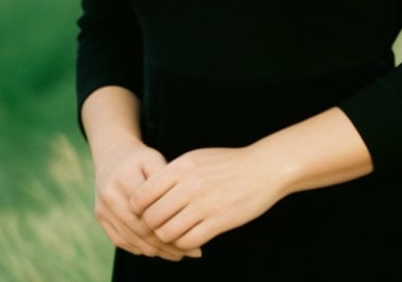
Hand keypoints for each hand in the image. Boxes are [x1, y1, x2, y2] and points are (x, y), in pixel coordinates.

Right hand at [94, 140, 202, 260]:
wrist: (112, 154)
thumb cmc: (140, 158)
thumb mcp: (154, 159)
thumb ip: (166, 179)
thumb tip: (184, 204)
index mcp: (124, 178)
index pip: (148, 211)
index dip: (169, 224)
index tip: (189, 231)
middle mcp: (109, 195)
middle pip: (139, 229)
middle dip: (164, 243)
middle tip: (187, 250)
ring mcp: (102, 208)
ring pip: (131, 239)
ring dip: (154, 250)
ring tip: (176, 253)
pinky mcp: (100, 217)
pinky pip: (121, 241)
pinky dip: (140, 248)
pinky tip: (158, 249)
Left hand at [129, 146, 283, 250]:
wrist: (263, 169)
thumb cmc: (227, 163)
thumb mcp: (196, 158)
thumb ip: (173, 174)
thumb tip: (148, 192)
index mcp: (181, 167)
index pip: (143, 194)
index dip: (138, 208)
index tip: (144, 212)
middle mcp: (190, 185)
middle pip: (152, 217)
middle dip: (151, 226)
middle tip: (157, 226)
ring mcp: (204, 204)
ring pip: (167, 233)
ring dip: (166, 237)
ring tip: (173, 233)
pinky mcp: (218, 221)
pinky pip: (188, 241)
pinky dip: (183, 243)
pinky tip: (188, 237)